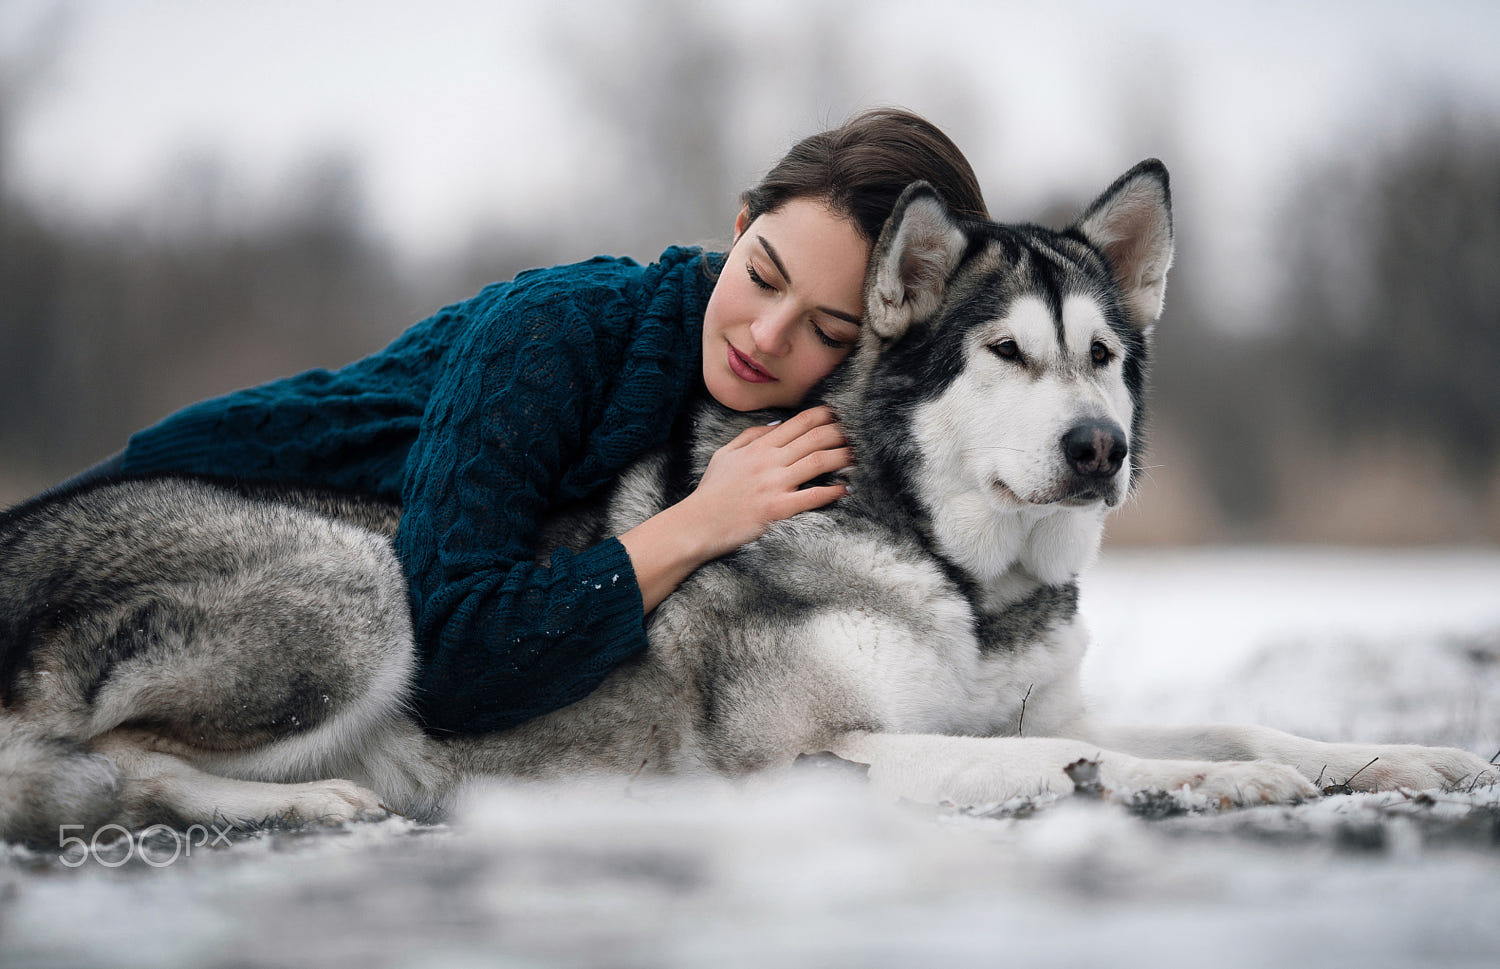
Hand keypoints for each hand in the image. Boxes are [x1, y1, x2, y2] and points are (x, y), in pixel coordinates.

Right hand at [618, 405, 851, 614]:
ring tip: (857, 455)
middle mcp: (769, 462)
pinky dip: (832, 492)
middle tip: (857, 432)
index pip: (798, 423)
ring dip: (842, 456)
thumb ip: (751, 436)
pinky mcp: (777, 509)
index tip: (839, 413)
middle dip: (839, 432)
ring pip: (817, 462)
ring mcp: (774, 485)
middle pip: (813, 438)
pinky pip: (812, 497)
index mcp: (758, 447)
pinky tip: (845, 489)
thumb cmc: (712, 491)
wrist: (698, 524)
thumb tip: (778, 423)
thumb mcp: (725, 455)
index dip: (823, 415)